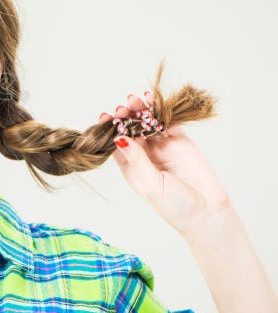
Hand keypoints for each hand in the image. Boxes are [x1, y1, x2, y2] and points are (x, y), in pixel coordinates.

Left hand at [99, 93, 230, 237]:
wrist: (208, 212)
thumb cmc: (175, 206)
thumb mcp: (151, 183)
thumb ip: (137, 159)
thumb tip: (118, 138)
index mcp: (132, 167)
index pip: (116, 143)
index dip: (110, 129)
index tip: (104, 117)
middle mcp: (145, 154)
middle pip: (130, 129)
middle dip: (125, 116)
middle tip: (122, 108)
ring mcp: (162, 146)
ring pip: (147, 122)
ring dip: (140, 110)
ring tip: (134, 99)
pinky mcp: (180, 140)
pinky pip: (168, 121)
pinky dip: (160, 110)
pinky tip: (153, 101)